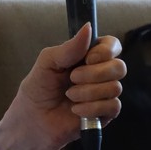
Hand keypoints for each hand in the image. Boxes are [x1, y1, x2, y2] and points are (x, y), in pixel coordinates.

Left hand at [0, 23, 125, 149]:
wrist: (31, 122)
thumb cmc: (37, 91)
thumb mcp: (47, 63)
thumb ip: (69, 47)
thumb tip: (88, 27)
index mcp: (87, 58)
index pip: (112, 46)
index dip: (106, 50)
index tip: (89, 58)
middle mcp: (99, 74)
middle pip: (119, 67)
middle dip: (95, 73)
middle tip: (72, 78)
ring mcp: (103, 95)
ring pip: (115, 87)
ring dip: (88, 92)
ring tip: (69, 96)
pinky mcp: (104, 115)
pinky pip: (112, 106)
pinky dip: (92, 108)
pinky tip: (75, 110)